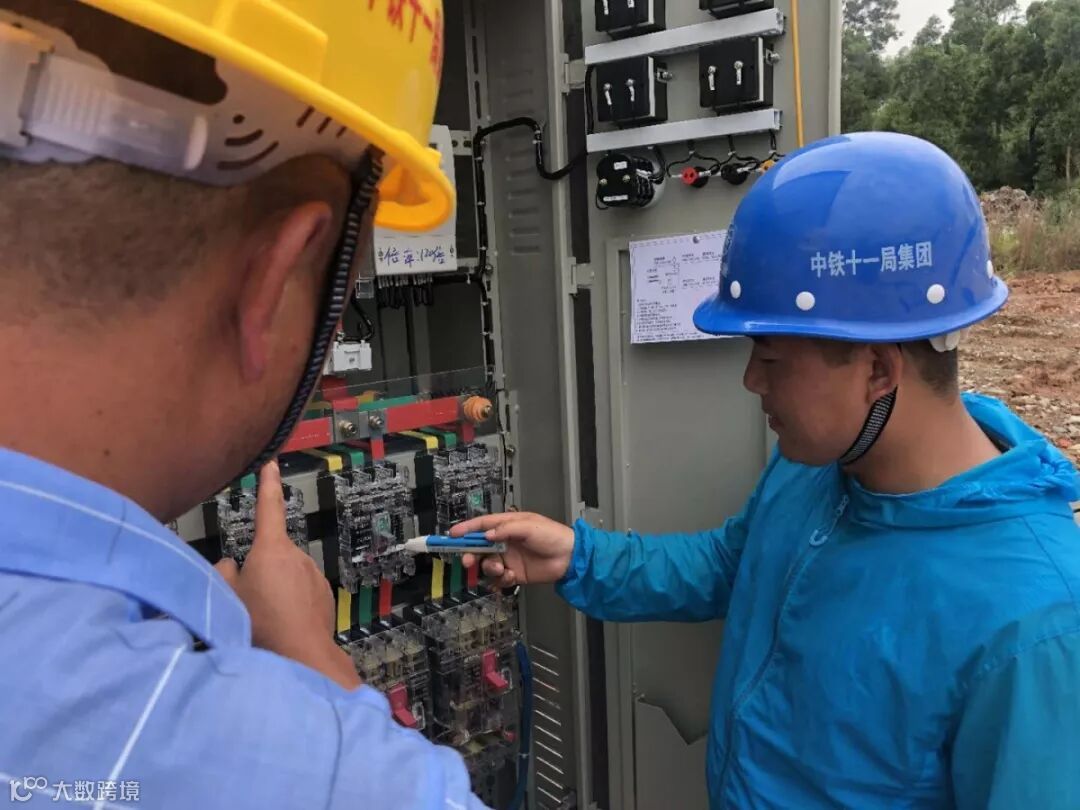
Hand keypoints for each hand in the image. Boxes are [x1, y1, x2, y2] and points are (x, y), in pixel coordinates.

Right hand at [214, 461, 359, 689]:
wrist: (303, 655)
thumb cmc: (261, 622)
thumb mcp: (227, 596)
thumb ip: (222, 572)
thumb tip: (230, 564)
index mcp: (272, 548)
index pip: (269, 508)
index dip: (268, 484)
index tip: (271, 463)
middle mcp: (297, 555)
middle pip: (272, 555)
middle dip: (261, 570)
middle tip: (249, 600)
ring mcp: (314, 575)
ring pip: (287, 576)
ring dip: (277, 589)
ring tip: (267, 618)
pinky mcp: (325, 595)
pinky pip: (302, 593)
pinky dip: (293, 603)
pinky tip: (286, 625)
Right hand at [452, 512, 574, 588]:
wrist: (570, 558)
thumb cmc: (552, 536)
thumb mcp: (529, 526)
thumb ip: (506, 529)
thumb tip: (487, 535)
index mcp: (508, 526)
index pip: (482, 525)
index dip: (466, 529)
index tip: (452, 535)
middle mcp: (505, 542)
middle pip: (480, 548)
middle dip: (471, 554)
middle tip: (468, 561)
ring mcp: (509, 559)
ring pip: (488, 565)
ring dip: (489, 568)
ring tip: (501, 569)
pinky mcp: (514, 574)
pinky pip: (498, 579)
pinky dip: (500, 580)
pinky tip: (510, 577)